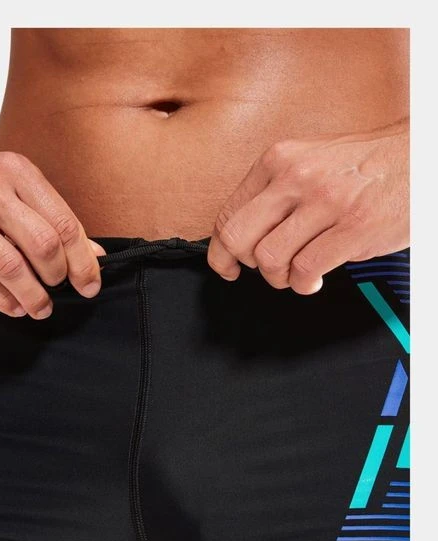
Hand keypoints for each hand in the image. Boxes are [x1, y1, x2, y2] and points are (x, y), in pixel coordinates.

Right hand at [0, 119, 105, 317]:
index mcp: (16, 172)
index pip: (63, 223)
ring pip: (12, 267)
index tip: (90, 284)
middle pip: (43, 245)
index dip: (83, 261)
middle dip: (59, 277)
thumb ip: (52, 217)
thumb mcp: (13, 185)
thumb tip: (94, 253)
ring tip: (40, 307)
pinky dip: (3, 299)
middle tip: (59, 289)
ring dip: (33, 296)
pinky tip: (14, 306)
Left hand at [207, 118, 408, 294]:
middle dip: (245, 265)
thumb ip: (276, 191)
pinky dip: (303, 284)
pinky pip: (306, 270)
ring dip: (278, 278)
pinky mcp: (352, 228)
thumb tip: (245, 234)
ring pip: (270, 258)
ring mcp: (325, 202)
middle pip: (239, 238)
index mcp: (279, 159)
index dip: (220, 250)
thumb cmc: (366, 165)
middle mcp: (297, 177)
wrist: (420, 157)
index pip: (228, 213)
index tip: (226, 265)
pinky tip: (313, 280)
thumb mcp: (310, 162)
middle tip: (265, 270)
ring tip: (295, 273)